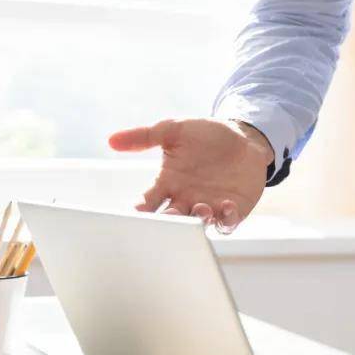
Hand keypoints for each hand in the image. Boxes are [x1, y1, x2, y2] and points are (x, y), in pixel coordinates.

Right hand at [107, 118, 272, 232]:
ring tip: (201, 209)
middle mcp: (186, 199)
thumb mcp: (173, 130)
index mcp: (168, 184)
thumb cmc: (207, 135)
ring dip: (198, 220)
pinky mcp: (233, 209)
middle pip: (171, 220)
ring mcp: (210, 206)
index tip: (134, 216)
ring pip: (198, 224)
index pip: (147, 204)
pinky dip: (226, 219)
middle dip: (169, 221)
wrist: (243, 137)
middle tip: (170, 214)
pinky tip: (226, 205)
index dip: (140, 213)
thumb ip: (144, 137)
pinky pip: (227, 223)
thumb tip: (111, 140)